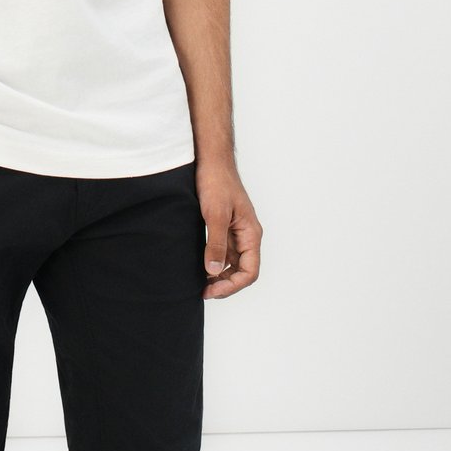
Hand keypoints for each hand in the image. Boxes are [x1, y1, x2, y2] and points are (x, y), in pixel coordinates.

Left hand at [195, 156, 262, 298]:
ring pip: (232, 263)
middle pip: (242, 271)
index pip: (250, 271)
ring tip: (199, 283)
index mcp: (251, 233)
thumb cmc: (216, 182)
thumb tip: (214, 272)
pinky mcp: (224, 225)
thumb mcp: (215, 214)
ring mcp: (236, 231)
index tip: (211, 290)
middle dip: (225, 284)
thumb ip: (216, 244)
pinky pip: (223, 251)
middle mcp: (247, 235)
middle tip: (202, 291)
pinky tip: (199, 265)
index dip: (232, 286)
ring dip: (219, 276)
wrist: (210, 159)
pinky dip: (214, 262)